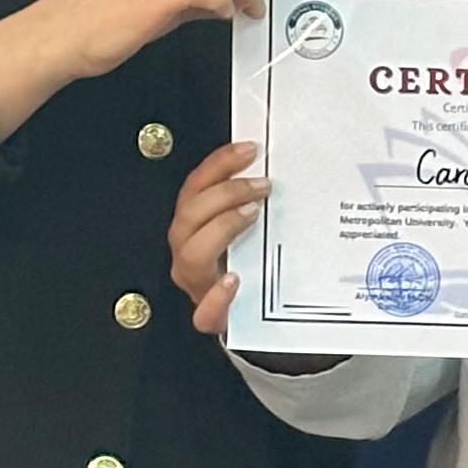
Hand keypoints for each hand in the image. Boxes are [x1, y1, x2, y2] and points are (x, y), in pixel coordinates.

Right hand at [171, 138, 263, 333]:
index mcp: (194, 228)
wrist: (252, 316)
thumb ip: (255, 202)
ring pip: (191, 254)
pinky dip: (217, 296)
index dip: (218, 165)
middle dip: (225, 193)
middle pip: (188, 216)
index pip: (195, 188)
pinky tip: (234, 281)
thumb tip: (280, 170)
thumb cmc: (251, 266)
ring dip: (222, 228)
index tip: (249, 150)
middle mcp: (188, 253)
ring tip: (252, 215)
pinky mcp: (211, 317)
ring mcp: (196, 285)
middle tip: (261, 186)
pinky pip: (204, 312)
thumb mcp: (250, 229)